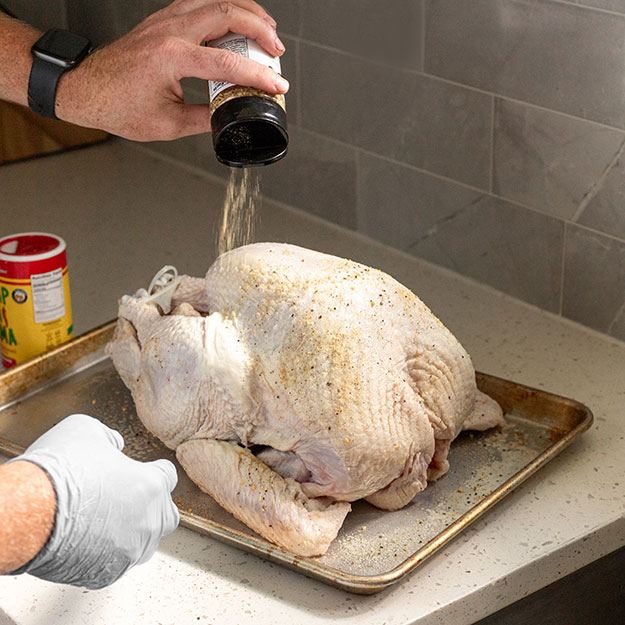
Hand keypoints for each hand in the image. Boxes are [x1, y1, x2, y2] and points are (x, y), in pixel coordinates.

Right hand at [13, 414, 178, 588]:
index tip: (140, 471)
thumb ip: (108, 438)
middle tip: (128, 499)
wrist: (27, 510)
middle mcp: (148, 520)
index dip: (152, 471)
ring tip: (109, 523)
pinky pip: (116, 565)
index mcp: (151, 485)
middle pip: (165, 515)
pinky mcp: (106, 573)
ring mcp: (129, 550)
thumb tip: (113, 443)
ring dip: (133, 533)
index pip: (167, 476)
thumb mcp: (86, 430)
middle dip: (152, 507)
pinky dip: (107, 555)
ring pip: (144, 544)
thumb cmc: (58, 470)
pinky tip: (90, 542)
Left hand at [55, 0, 288, 140]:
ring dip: (245, 11)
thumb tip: (228, 116)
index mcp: (171, 57)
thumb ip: (204, 118)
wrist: (86, 88)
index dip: (257, 76)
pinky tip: (236, 22)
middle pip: (228, 12)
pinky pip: (201, 3)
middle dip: (260, 29)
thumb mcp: (168, 123)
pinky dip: (225, 9)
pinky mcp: (163, 19)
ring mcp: (165, 20)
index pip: (227, 62)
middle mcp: (169, 31)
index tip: (276, 85)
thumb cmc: (117, 104)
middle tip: (277, 50)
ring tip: (265, 30)